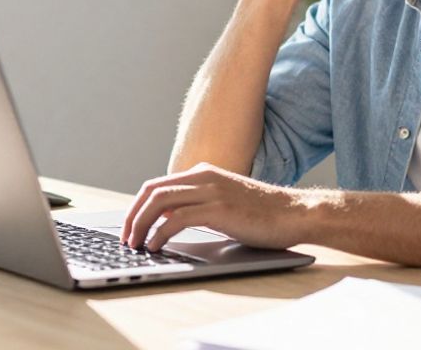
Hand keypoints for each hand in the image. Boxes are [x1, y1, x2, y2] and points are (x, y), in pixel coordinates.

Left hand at [120, 163, 306, 250]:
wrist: (295, 213)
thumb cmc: (263, 214)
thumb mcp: (224, 202)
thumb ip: (198, 205)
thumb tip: (167, 220)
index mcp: (203, 173)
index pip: (156, 185)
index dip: (137, 207)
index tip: (129, 228)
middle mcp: (203, 177)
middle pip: (151, 191)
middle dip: (132, 215)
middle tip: (126, 239)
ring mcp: (211, 191)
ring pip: (159, 202)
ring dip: (140, 224)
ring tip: (135, 245)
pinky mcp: (219, 209)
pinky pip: (177, 219)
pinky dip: (160, 233)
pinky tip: (156, 246)